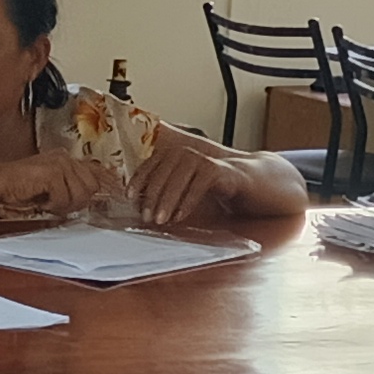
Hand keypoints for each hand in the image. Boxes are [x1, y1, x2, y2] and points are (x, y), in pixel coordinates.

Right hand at [0, 149, 116, 218]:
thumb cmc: (19, 187)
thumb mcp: (50, 185)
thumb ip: (69, 186)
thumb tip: (90, 199)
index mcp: (65, 158)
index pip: (95, 171)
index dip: (105, 185)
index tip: (114, 195)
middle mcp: (65, 158)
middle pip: (91, 186)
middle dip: (79, 201)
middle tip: (60, 206)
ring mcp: (59, 164)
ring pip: (80, 195)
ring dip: (65, 205)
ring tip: (49, 203)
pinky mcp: (52, 174)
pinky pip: (65, 198)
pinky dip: (54, 205)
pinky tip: (42, 202)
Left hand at [125, 137, 244, 229]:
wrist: (244, 183)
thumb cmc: (208, 188)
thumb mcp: (183, 188)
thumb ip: (164, 191)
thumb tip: (139, 207)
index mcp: (173, 156)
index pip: (149, 166)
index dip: (138, 181)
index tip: (128, 197)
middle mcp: (185, 154)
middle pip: (162, 173)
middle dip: (151, 197)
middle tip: (146, 217)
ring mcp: (201, 159)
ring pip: (178, 179)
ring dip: (167, 201)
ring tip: (160, 220)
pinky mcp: (217, 169)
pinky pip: (198, 185)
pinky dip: (187, 201)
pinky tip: (180, 216)